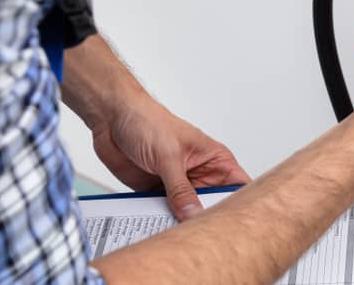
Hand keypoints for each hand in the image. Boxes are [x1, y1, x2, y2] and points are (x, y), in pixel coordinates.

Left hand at [91, 94, 251, 220]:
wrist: (113, 119)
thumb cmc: (148, 121)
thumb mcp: (169, 155)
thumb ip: (180, 188)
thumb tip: (193, 214)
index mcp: (214, 159)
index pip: (238, 185)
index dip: (240, 204)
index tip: (231, 222)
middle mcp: (199, 174)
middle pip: (214, 205)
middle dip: (208, 219)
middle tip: (202, 234)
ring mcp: (178, 185)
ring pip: (188, 213)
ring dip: (182, 223)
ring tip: (178, 233)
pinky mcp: (156, 194)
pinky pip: (163, 214)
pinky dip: (160, 221)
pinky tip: (157, 228)